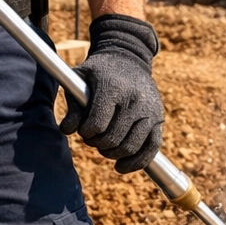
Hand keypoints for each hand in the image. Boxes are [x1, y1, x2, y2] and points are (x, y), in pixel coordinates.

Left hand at [59, 14, 163, 173]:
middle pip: (112, 139)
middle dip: (97, 143)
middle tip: (92, 137)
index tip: (83, 129)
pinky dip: (136, 163)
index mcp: (113, 87)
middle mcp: (134, 99)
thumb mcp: (80, 79)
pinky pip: (151, 149)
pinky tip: (121, 166)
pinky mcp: (159, 119)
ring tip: (104, 145)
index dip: (86, 132)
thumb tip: (66, 130)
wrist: (128, 58)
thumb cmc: (99, 71)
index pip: (97, 125)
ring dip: (112, 153)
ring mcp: (149, 110)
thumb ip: (72, 105)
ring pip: (129, 147)